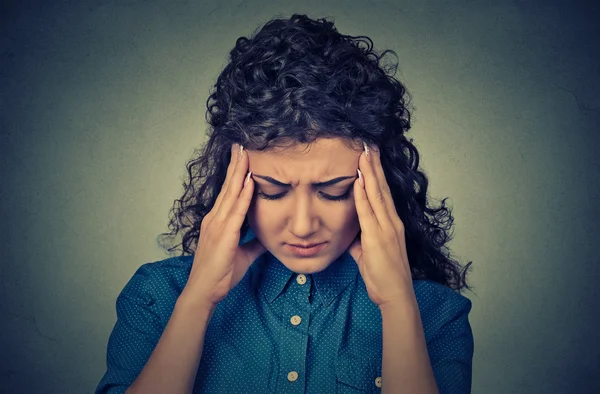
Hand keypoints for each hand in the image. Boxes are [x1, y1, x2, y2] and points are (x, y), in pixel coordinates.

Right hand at [183, 143, 265, 307]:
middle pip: (228, 186)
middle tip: (242, 145)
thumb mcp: (242, 254)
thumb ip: (253, 243)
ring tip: (245, 154)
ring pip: (231, 194)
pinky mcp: (224, 236)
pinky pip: (236, 211)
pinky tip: (248, 182)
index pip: (229, 192)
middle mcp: (215, 219)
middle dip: (236, 165)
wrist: (204, 291)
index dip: (236, 174)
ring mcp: (218, 226)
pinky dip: (242, 195)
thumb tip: (267, 238)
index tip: (242, 157)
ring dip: (239, 173)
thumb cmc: (219, 274)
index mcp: (218, 222)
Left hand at [348, 143, 413, 307]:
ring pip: (376, 195)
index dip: (376, 174)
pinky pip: (368, 212)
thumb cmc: (384, 277)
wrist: (395, 295)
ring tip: (364, 154)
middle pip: (381, 188)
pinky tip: (358, 180)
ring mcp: (386, 228)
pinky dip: (363, 194)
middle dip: (373, 165)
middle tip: (368, 145)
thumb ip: (361, 241)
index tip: (370, 156)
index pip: (382, 193)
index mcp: (391, 224)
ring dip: (369, 173)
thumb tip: (351, 235)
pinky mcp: (378, 238)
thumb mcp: (368, 255)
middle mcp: (391, 222)